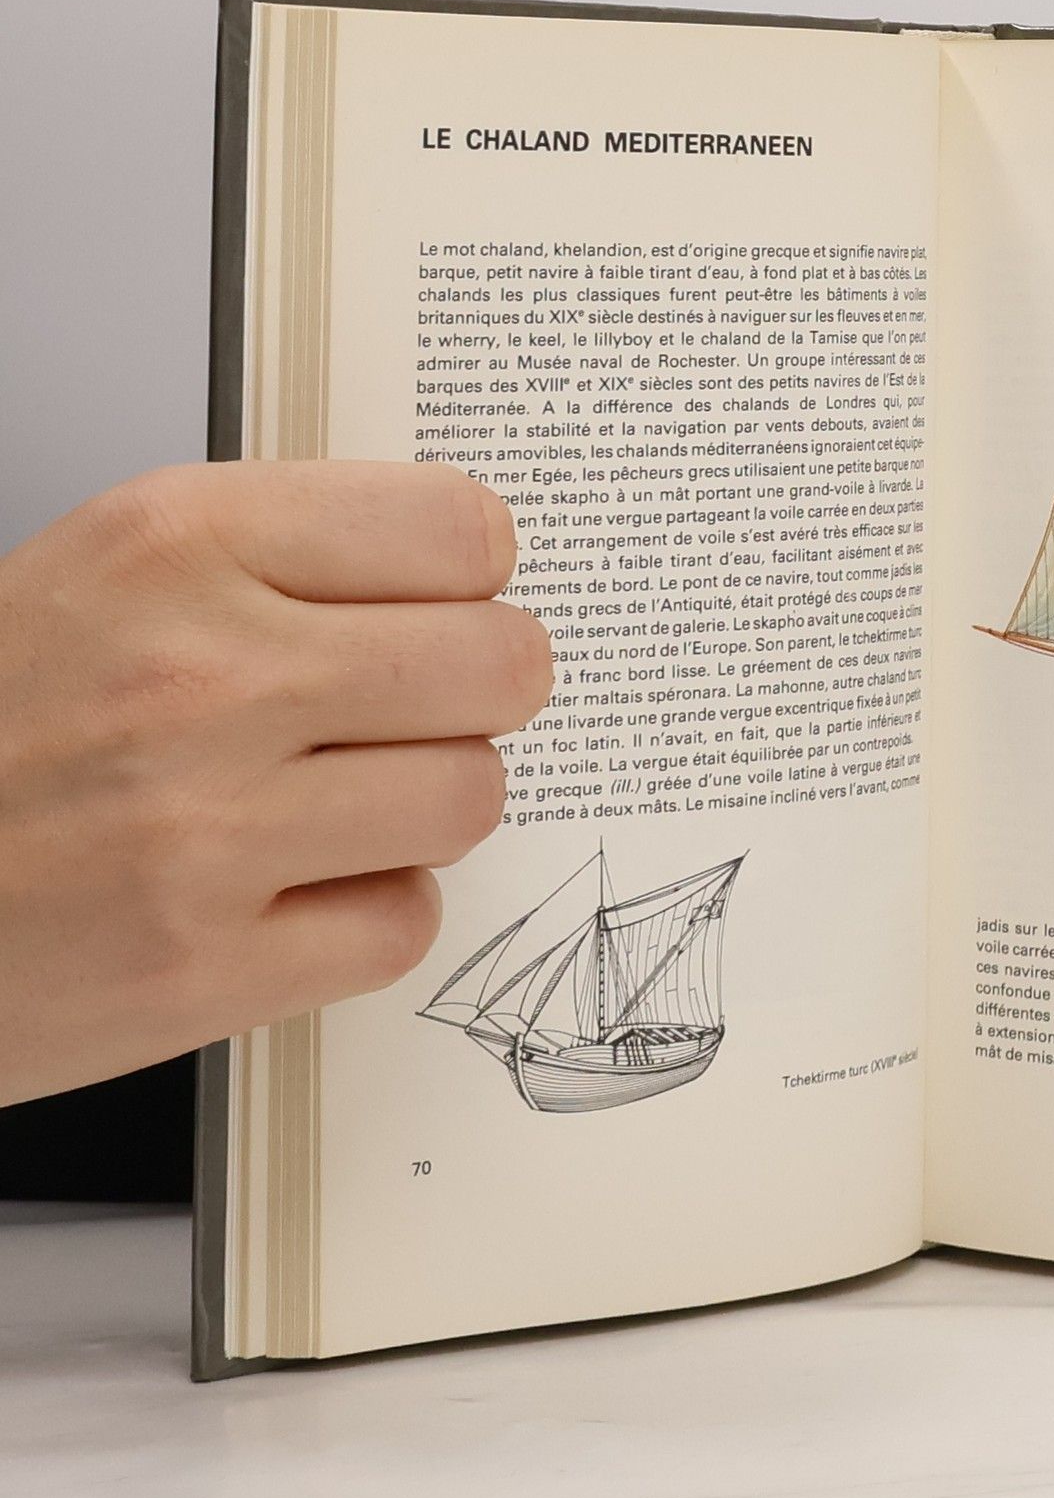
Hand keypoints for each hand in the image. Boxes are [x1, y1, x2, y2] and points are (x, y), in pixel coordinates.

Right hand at [0, 462, 552, 1103]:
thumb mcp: (106, 572)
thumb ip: (283, 557)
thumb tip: (464, 571)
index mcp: (176, 545)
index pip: (460, 530)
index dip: (471, 578)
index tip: (445, 602)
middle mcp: (200, 677)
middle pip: (502, 665)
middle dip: (476, 690)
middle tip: (421, 707)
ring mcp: (203, 831)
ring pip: (470, 795)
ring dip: (427, 804)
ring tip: (343, 802)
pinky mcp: (202, 967)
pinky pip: (405, 921)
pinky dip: (371, 910)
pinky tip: (297, 888)